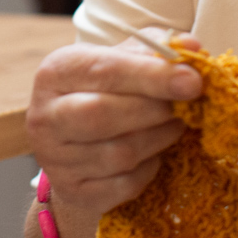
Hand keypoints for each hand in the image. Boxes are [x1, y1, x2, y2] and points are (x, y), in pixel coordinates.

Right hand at [27, 33, 202, 219]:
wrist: (74, 139)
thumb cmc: (105, 90)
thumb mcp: (123, 59)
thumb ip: (156, 50)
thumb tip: (191, 46)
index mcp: (56, 72)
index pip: (105, 71)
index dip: (152, 76)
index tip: (192, 81)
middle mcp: (45, 115)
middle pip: (102, 115)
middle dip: (154, 111)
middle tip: (186, 107)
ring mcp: (54, 158)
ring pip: (119, 154)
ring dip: (159, 139)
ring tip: (174, 126)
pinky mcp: (72, 191)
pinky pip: (123, 186)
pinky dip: (148, 170)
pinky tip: (152, 154)